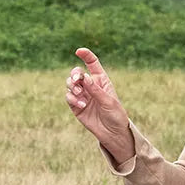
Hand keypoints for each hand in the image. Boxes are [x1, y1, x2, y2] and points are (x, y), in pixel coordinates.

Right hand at [65, 48, 132, 162]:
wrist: (112, 133)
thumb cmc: (115, 115)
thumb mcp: (108, 101)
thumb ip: (95, 89)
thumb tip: (84, 77)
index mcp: (101, 80)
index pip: (92, 63)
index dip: (86, 55)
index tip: (79, 51)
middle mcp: (90, 85)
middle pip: (77, 73)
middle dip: (75, 75)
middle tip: (77, 81)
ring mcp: (82, 95)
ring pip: (70, 84)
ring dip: (72, 86)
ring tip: (80, 94)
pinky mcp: (76, 105)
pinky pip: (69, 97)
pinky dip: (73, 99)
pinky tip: (81, 105)